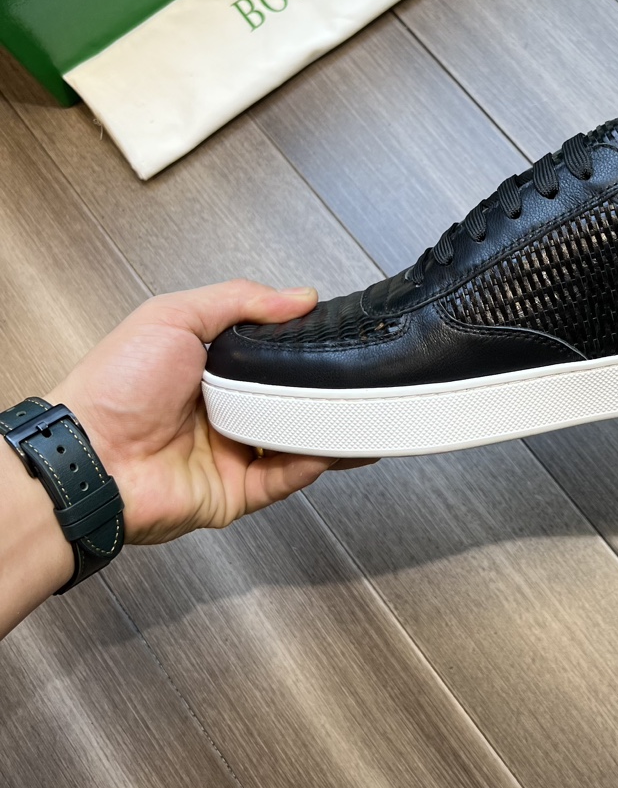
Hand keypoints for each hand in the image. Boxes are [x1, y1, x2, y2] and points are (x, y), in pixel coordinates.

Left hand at [46, 281, 373, 544]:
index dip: (302, 348)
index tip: (333, 336)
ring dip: (328, 431)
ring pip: (295, 443)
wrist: (87, 456)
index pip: (271, 357)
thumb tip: (295, 295)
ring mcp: (231, 454)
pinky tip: (333, 446)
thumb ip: (238, 300)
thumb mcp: (173, 317)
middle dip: (323, 393)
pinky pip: (284, 479)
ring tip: (361, 412)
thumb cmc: (112, 388)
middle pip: (288, 402)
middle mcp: (223, 413)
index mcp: (209, 370)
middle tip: (357, 378)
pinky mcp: (234, 492)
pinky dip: (313, 464)